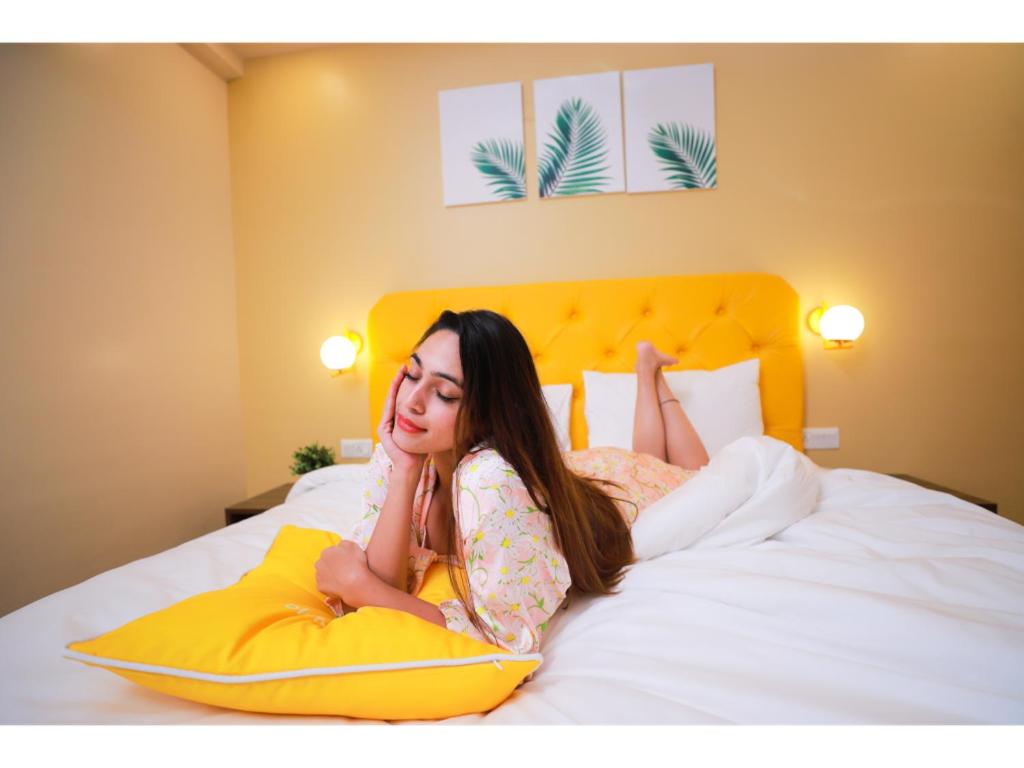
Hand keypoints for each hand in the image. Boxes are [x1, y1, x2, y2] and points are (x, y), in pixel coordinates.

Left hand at [315, 540, 370, 603]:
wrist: (355, 584)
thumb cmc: (355, 565)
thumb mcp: (353, 546)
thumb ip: (344, 543)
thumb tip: (340, 545)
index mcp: (327, 552)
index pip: (330, 552)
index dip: (338, 557)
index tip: (344, 561)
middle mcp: (319, 563)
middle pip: (325, 563)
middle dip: (333, 565)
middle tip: (344, 569)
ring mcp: (319, 576)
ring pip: (324, 574)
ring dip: (331, 575)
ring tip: (343, 578)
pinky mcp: (320, 587)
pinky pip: (325, 585)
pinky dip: (331, 585)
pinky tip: (340, 585)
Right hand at [377, 364, 426, 478]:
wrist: (412, 467)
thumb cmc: (422, 450)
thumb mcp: (426, 429)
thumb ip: (429, 418)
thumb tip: (442, 405)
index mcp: (401, 420)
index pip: (403, 398)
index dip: (407, 385)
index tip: (413, 371)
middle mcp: (391, 421)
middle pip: (395, 396)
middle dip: (400, 381)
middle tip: (405, 366)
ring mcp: (386, 425)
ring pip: (391, 400)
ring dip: (395, 385)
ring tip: (401, 372)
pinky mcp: (383, 430)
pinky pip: (388, 410)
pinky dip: (392, 397)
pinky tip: (396, 387)